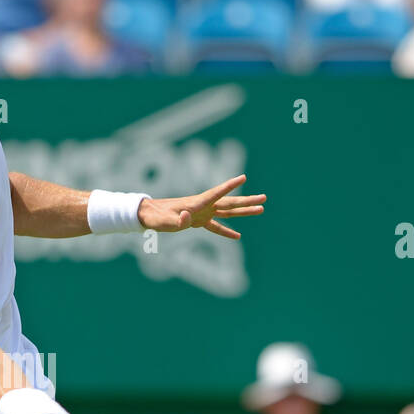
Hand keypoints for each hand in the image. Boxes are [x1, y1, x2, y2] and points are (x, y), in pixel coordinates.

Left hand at [138, 174, 265, 240]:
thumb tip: (188, 217)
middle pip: (229, 202)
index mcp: (196, 203)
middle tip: (265, 198)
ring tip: (261, 209)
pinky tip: (238, 236)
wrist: (148, 215)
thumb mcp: (165, 222)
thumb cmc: (156, 217)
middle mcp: (203, 206)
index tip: (243, 177)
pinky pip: (216, 226)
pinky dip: (226, 231)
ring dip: (244, 211)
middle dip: (247, 200)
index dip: (229, 186)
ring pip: (227, 211)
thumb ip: (178, 221)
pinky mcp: (199, 220)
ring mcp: (202, 212)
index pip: (216, 194)